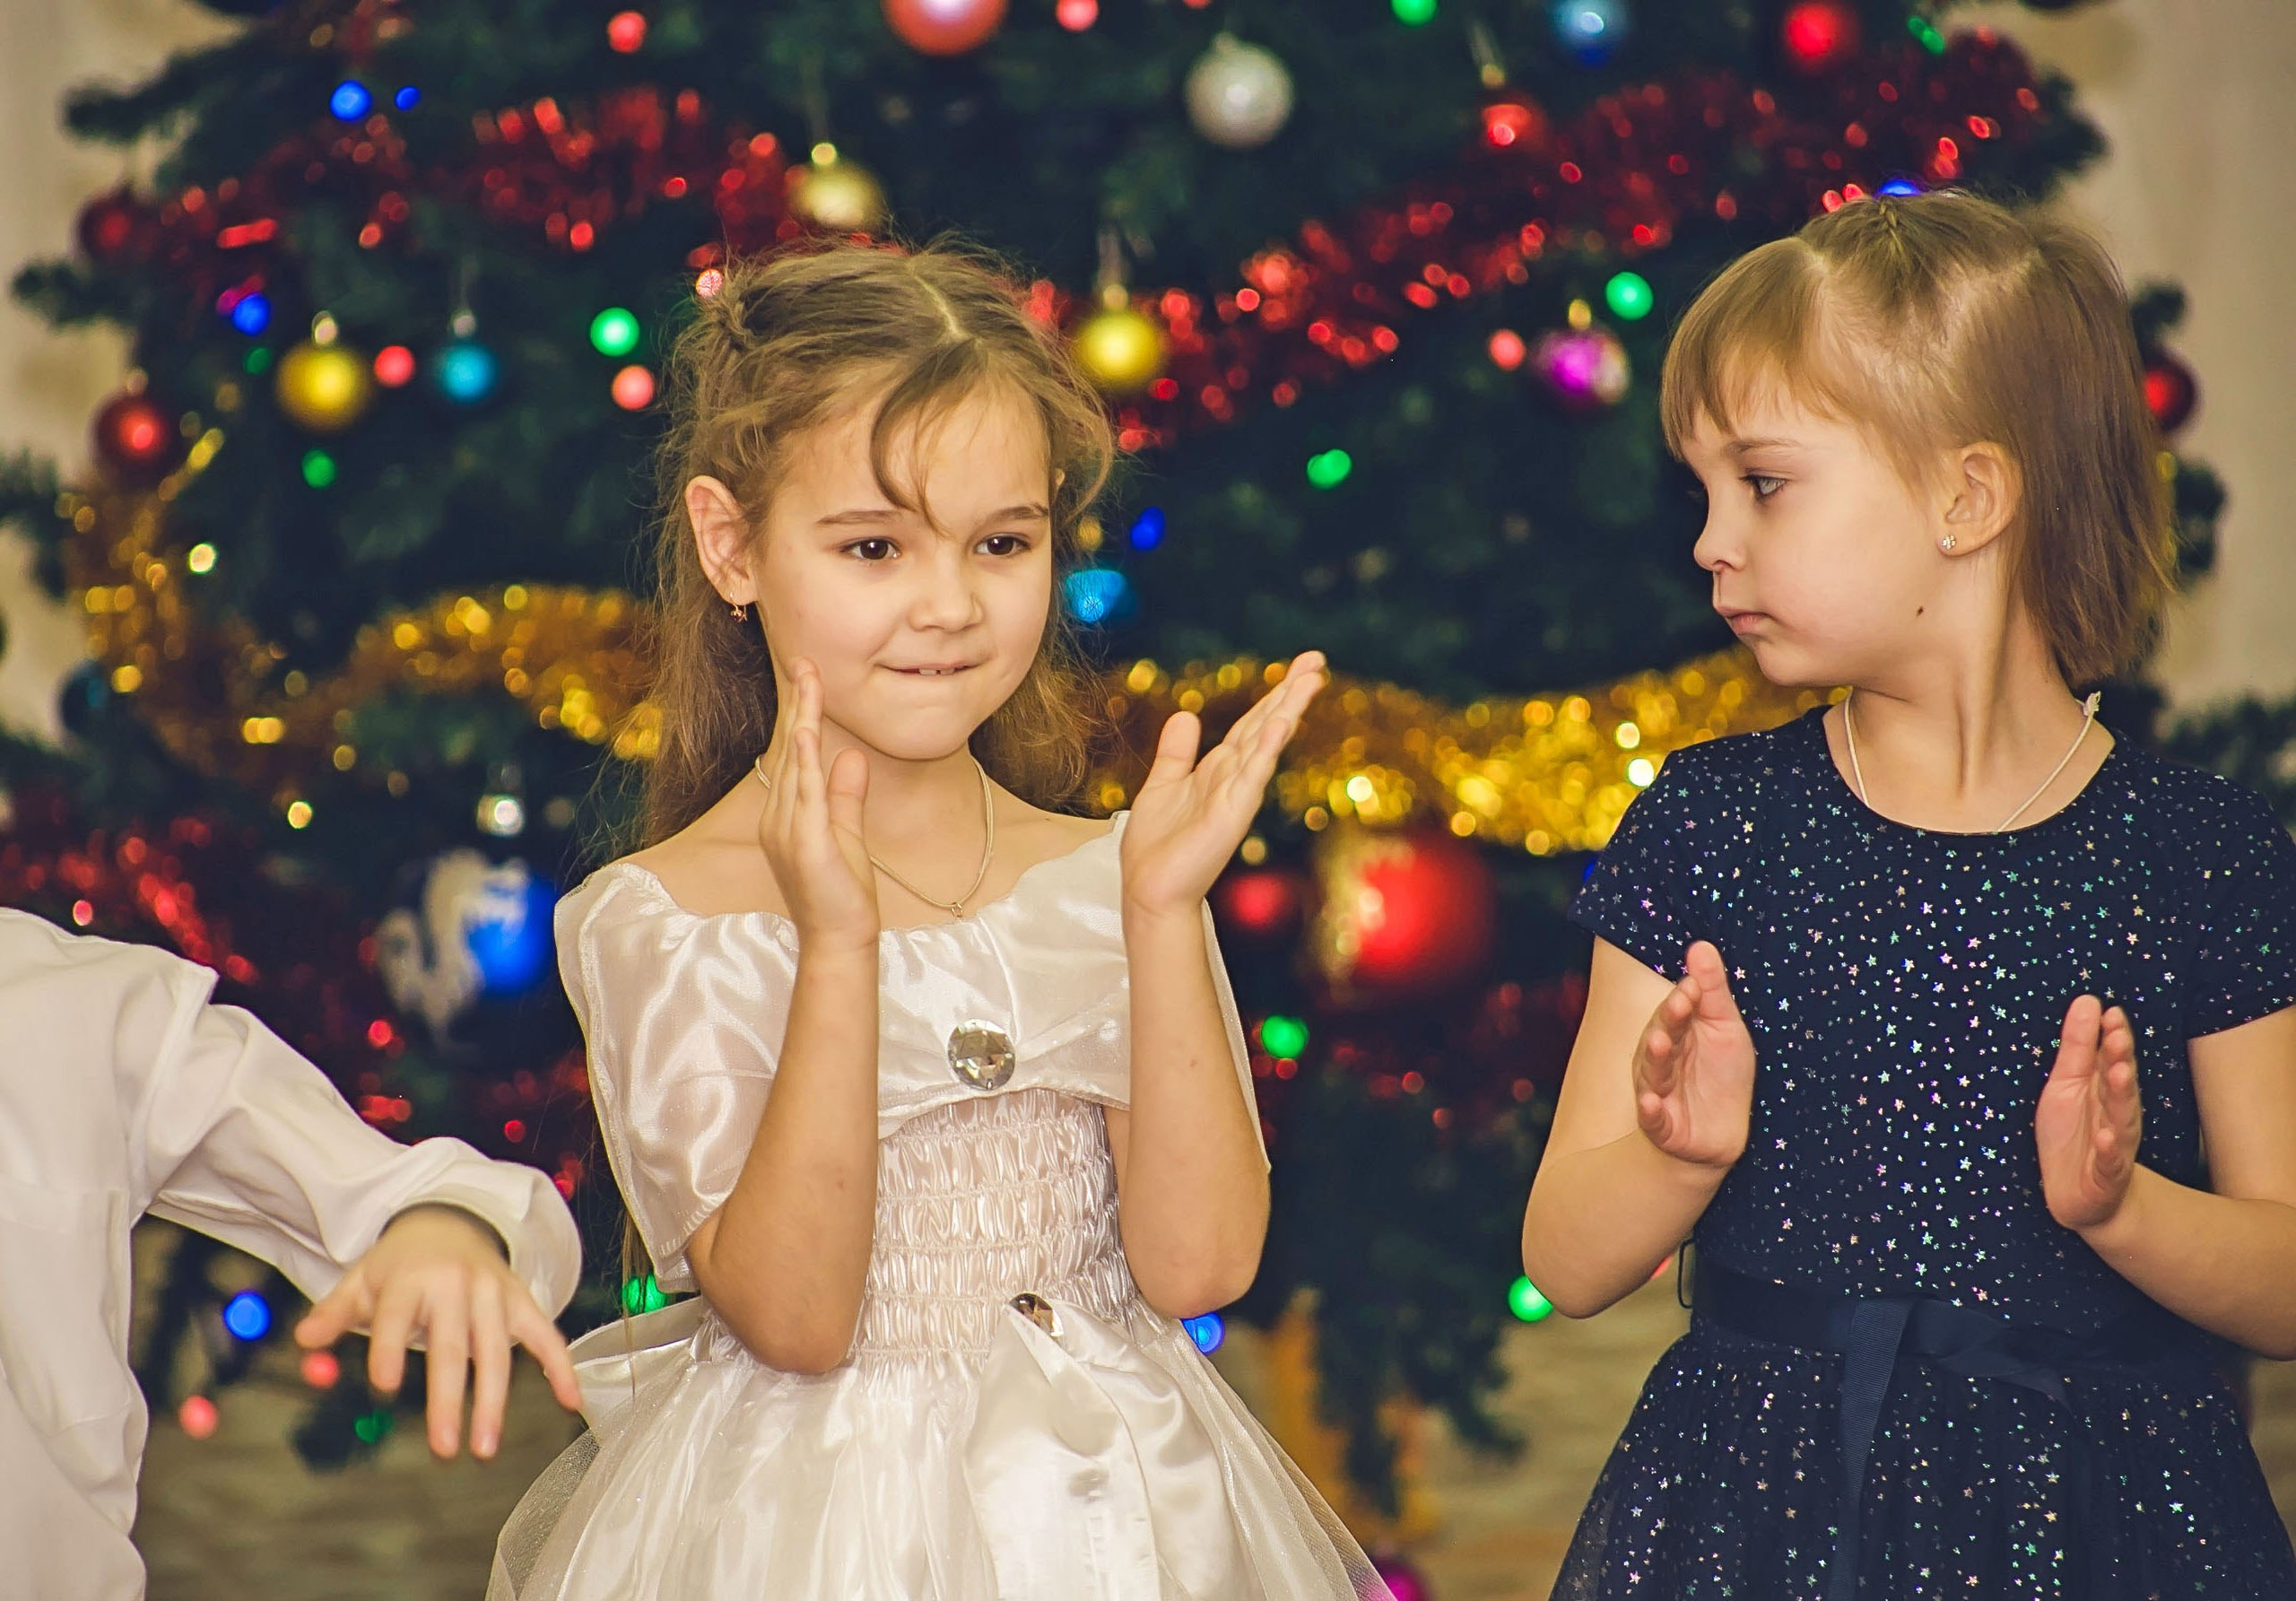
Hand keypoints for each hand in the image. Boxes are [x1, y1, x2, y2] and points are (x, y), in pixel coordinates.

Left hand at [294, 1204, 581, 1459]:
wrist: (450, 1223)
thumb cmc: (399, 1265)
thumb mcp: (361, 1281)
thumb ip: (333, 1314)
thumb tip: (304, 1343)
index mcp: (410, 1278)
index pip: (397, 1317)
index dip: (388, 1349)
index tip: (380, 1387)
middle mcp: (456, 1284)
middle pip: (452, 1347)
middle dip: (450, 1400)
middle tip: (445, 1449)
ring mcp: (494, 1292)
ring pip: (497, 1351)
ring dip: (493, 1402)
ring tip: (484, 1447)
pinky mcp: (521, 1300)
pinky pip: (546, 1335)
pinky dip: (560, 1367)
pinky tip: (570, 1402)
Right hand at [756, 660, 876, 950]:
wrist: (839, 939)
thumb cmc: (842, 893)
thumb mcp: (847, 833)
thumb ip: (845, 795)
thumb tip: (849, 755)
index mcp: (788, 813)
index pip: (794, 754)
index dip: (802, 713)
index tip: (809, 675)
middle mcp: (779, 816)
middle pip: (790, 749)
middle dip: (799, 704)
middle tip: (807, 661)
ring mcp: (788, 829)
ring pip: (795, 763)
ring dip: (801, 720)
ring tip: (807, 681)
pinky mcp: (806, 843)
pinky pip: (805, 794)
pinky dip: (804, 761)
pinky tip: (806, 732)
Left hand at [1121, 650, 1328, 920]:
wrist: (1150, 892)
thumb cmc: (1157, 847)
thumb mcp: (1161, 785)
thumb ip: (1177, 752)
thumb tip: (1186, 713)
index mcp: (1219, 769)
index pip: (1253, 723)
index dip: (1275, 693)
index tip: (1300, 666)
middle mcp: (1233, 778)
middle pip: (1266, 725)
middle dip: (1290, 692)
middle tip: (1318, 660)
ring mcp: (1236, 795)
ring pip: (1266, 743)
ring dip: (1287, 710)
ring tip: (1309, 680)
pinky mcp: (1231, 814)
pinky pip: (1251, 775)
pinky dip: (1266, 749)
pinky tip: (1280, 724)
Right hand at [1632, 941, 1754, 1170]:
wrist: (1724, 1133)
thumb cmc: (1722, 1075)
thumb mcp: (1726, 1027)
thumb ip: (1712, 989)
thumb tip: (1701, 945)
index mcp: (1676, 1032)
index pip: (1675, 1011)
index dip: (1684, 1000)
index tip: (1694, 987)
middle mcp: (1662, 1059)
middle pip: (1660, 1037)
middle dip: (1668, 1022)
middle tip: (1680, 1005)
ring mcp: (1660, 1091)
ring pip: (1652, 1072)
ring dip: (1655, 1058)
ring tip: (1661, 1044)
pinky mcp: (1664, 1126)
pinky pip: (1653, 1118)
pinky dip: (1650, 1111)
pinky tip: (1651, 1102)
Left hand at [2036, 995, 2142, 1232]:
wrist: (2079, 1196)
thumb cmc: (2073, 1134)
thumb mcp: (2066, 1084)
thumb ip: (2078, 1046)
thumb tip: (2088, 1001)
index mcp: (2104, 1091)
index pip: (2111, 1059)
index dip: (2113, 1037)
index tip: (2111, 1012)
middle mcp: (2115, 1115)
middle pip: (2120, 1085)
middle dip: (2120, 1060)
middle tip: (2118, 1035)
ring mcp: (2114, 1145)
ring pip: (2122, 1119)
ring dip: (2122, 1097)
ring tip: (2120, 1073)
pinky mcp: (2106, 1176)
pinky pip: (2111, 1162)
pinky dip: (2111, 1150)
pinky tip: (2107, 1137)